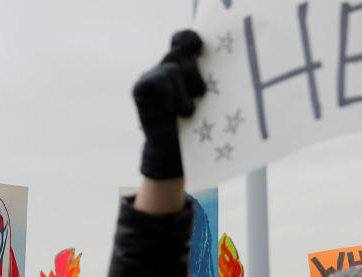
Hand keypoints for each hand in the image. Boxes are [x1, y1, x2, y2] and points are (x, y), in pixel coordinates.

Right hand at [133, 30, 205, 179]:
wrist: (174, 152)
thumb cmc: (196, 128)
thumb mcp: (207, 100)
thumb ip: (206, 79)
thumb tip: (220, 66)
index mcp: (182, 67)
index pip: (183, 40)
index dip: (190, 38)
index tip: (201, 48)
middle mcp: (165, 68)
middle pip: (181, 54)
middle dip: (194, 75)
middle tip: (200, 96)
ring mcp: (151, 77)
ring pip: (173, 68)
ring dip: (185, 92)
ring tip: (187, 113)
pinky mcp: (141, 88)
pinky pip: (159, 79)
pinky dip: (170, 93)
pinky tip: (172, 109)